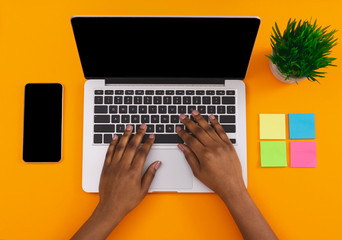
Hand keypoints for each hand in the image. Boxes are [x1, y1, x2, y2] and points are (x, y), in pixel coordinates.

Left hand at [72, 124, 160, 239]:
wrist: (110, 208)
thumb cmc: (127, 201)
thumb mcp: (143, 190)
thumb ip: (150, 175)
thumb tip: (157, 163)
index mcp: (134, 172)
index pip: (143, 152)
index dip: (148, 142)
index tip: (151, 136)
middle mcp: (123, 167)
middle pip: (132, 146)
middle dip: (138, 134)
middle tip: (142, 126)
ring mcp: (113, 166)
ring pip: (120, 146)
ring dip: (125, 135)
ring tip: (129, 126)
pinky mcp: (105, 168)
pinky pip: (109, 152)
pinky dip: (112, 143)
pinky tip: (115, 137)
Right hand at [176, 110, 244, 197]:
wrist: (232, 186)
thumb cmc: (215, 181)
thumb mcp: (198, 172)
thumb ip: (189, 157)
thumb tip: (182, 146)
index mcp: (204, 155)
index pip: (190, 140)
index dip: (182, 133)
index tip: (178, 128)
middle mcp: (213, 148)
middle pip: (198, 131)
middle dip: (189, 122)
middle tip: (183, 116)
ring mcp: (222, 145)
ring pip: (209, 128)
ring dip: (201, 119)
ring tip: (195, 113)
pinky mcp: (229, 145)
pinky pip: (222, 131)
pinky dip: (216, 123)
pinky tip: (211, 117)